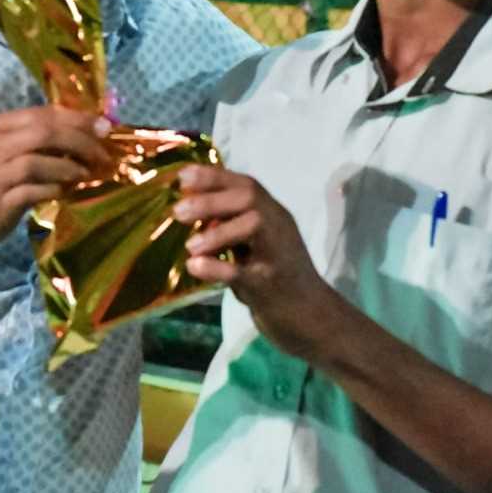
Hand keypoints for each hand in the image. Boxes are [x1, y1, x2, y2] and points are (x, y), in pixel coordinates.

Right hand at [0, 105, 112, 253]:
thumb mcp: (8, 150)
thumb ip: (39, 139)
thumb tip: (87, 133)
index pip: (45, 113)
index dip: (79, 119)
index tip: (105, 127)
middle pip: (45, 132)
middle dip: (81, 141)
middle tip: (103, 154)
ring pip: (38, 160)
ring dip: (70, 166)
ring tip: (87, 174)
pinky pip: (33, 190)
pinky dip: (54, 189)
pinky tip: (66, 191)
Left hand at [174, 165, 343, 360]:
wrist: (312, 317)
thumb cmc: (279, 278)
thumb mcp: (258, 245)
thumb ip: (233, 226)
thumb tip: (192, 210)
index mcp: (275, 216)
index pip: (246, 185)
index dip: (213, 177)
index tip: (182, 175)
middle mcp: (279, 228)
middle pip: (249, 198)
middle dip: (210, 199)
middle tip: (178, 212)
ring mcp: (277, 255)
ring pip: (252, 225)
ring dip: (216, 232)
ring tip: (190, 246)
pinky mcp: (269, 286)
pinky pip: (242, 272)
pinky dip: (216, 267)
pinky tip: (194, 266)